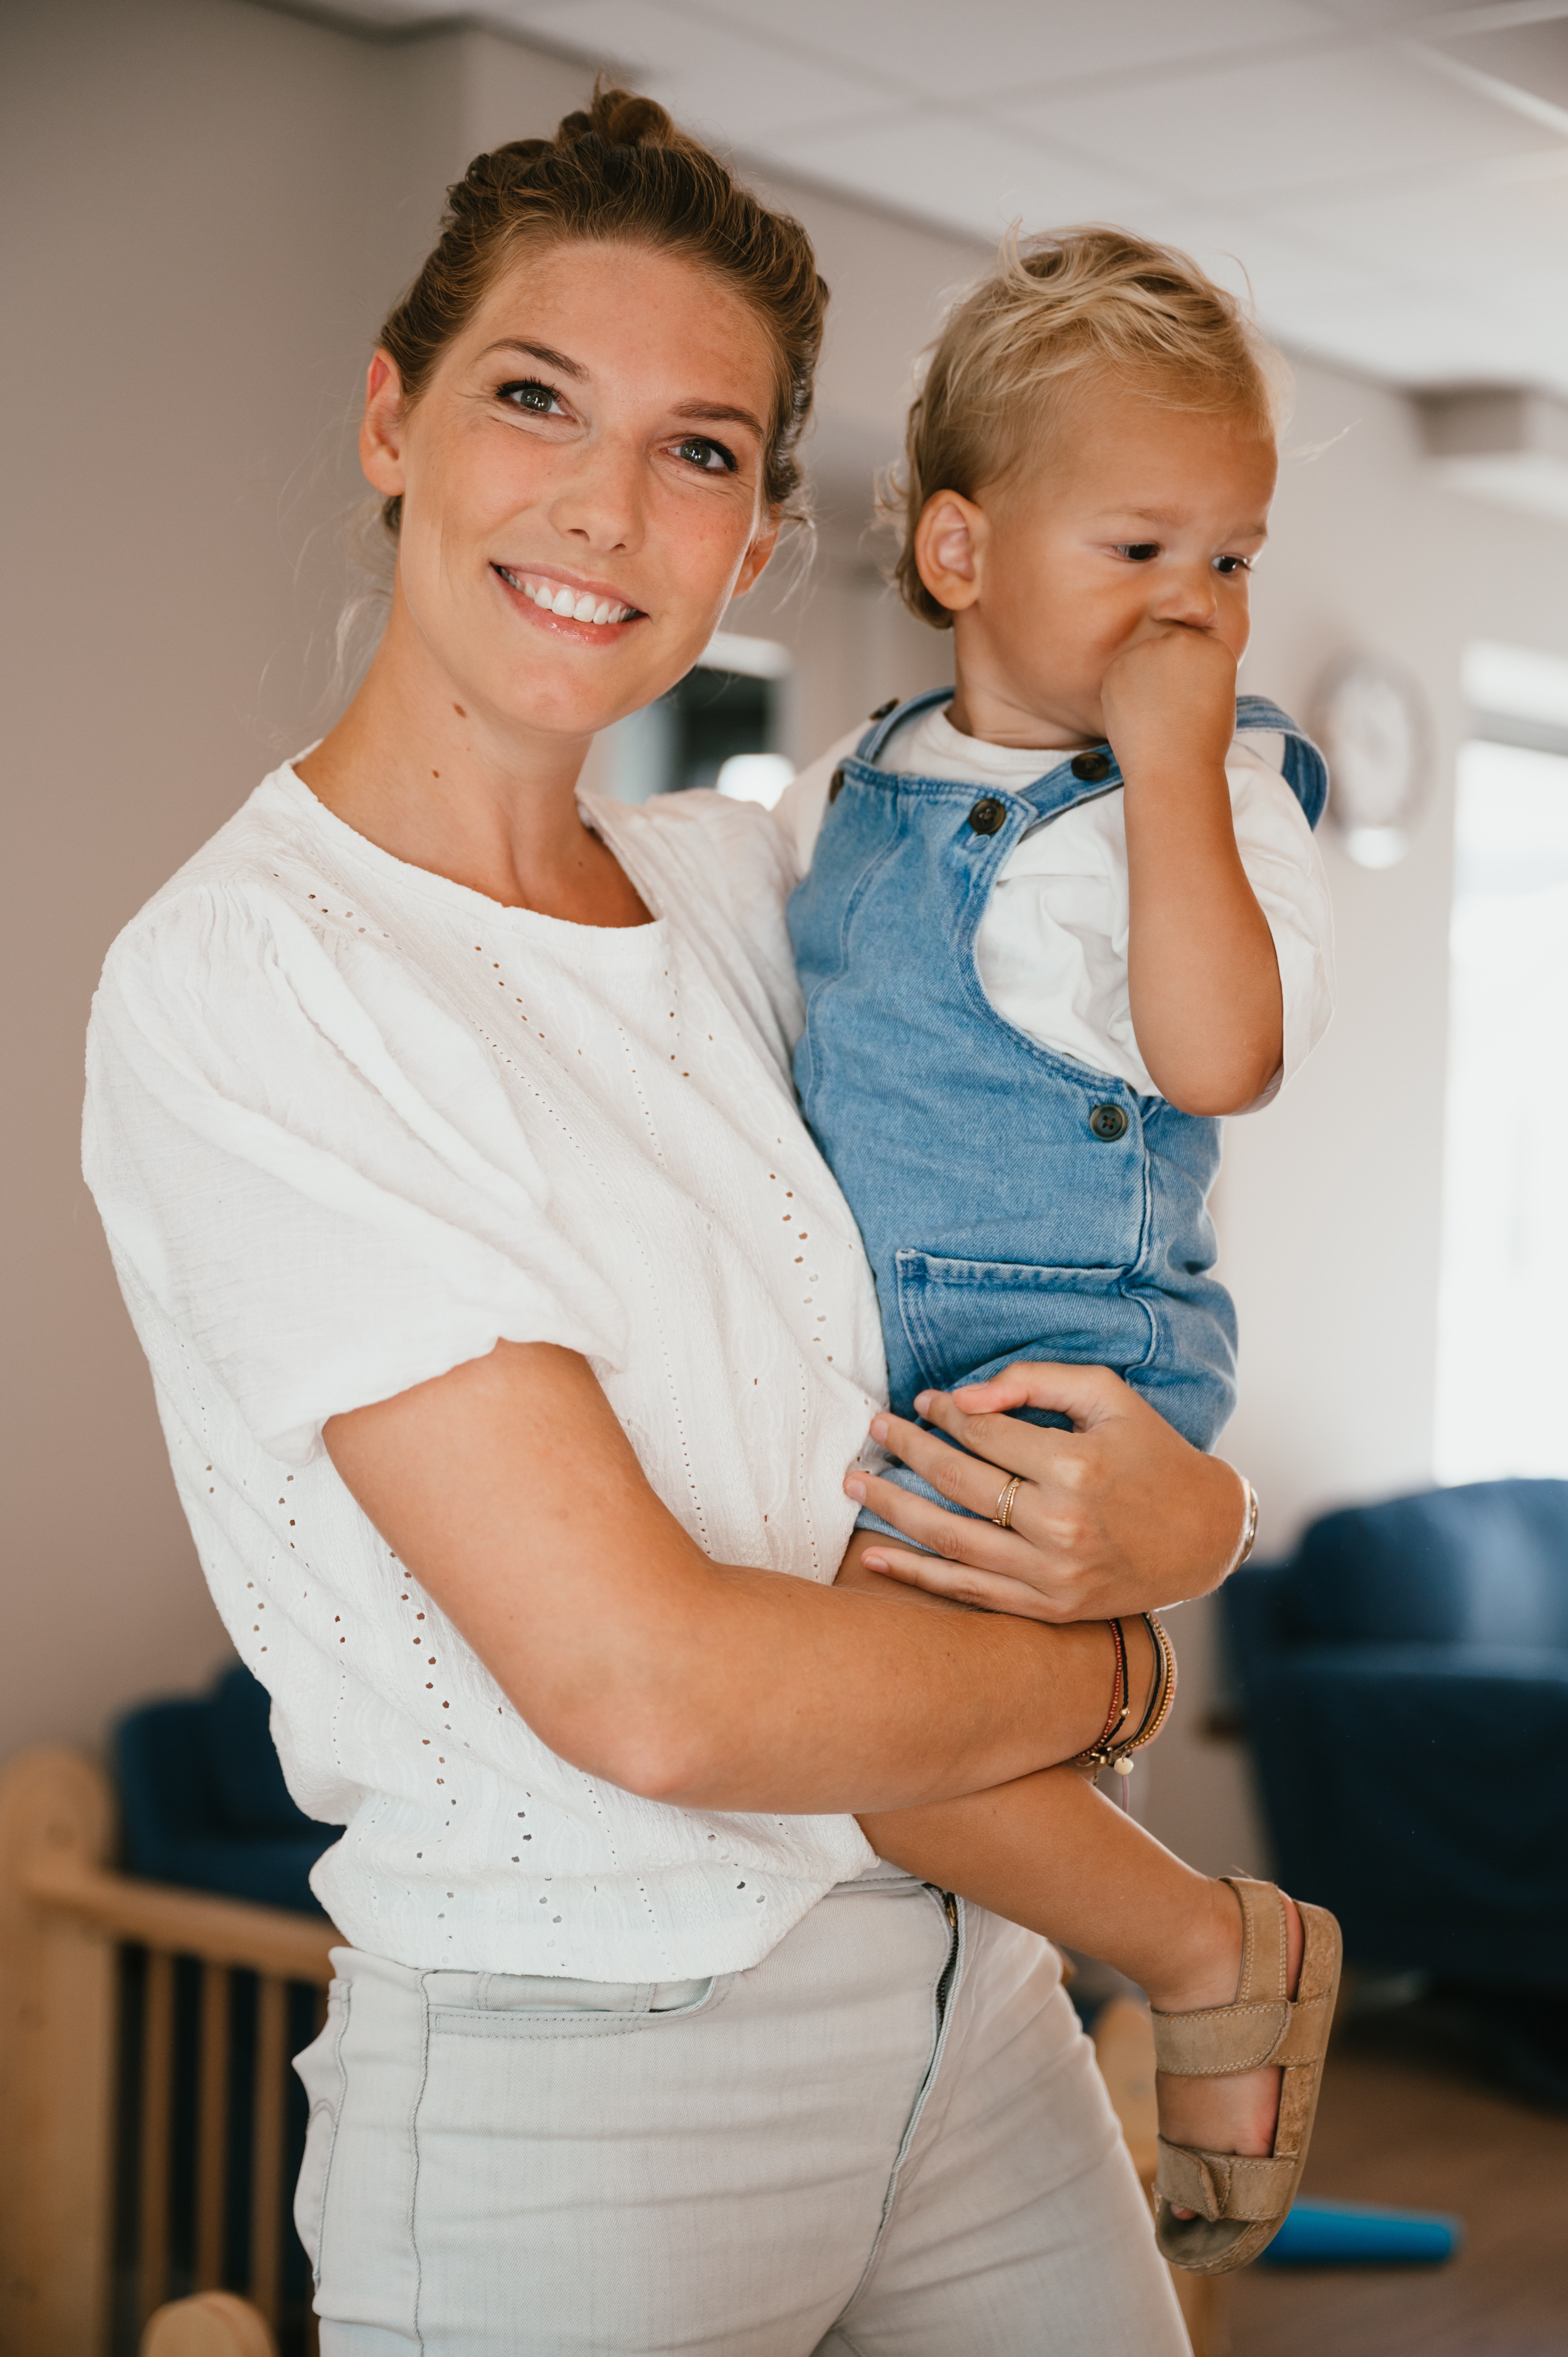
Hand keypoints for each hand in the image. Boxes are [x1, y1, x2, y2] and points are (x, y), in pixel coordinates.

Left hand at [844, 1361, 1249, 1622]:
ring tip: (855, 1485)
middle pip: (958, 1485)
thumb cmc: (1152, 1454)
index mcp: (1076, 1469)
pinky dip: (916, 1576)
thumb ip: (1035, 1382)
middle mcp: (1060, 1526)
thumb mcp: (1108, 1396)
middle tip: (872, 1432)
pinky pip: (968, 1593)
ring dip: (893, 1511)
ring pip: (951, 1541)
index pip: (984, 1436)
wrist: (1205, 1536)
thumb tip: (963, 1396)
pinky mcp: (1048, 1609)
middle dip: (906, 1453)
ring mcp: (1052, 1575)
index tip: (921, 1402)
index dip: (945, 1414)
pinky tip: (873, 1558)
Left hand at [1100, 624, 1235, 789]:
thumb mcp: (1219, 699)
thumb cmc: (1202, 744)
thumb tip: (1178, 668)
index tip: (1188, 701)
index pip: (1196, 650)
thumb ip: (1200, 672)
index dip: (1188, 678)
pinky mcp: (1118, 666)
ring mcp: (1148, 651)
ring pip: (1142, 659)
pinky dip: (1122, 692)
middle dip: (1166, 673)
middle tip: (1168, 709)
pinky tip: (1134, 717)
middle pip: (1169, 648)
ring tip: (1152, 716)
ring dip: (1143, 680)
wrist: (1173, 768)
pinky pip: (1119, 673)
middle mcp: (1182, 641)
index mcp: (1215, 648)